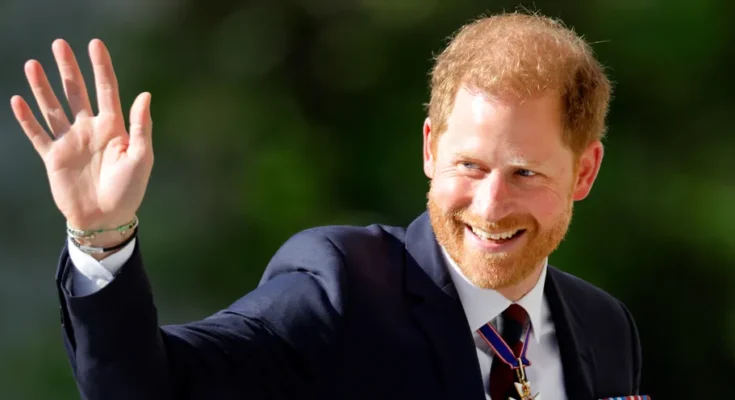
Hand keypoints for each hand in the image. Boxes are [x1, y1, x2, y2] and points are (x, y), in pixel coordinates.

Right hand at [11, 39, 152, 231]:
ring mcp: (70, 142)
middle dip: (68, 68)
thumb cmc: (129, 190)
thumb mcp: (142, 158)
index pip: (107, 90)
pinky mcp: (53, 157)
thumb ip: (141, 126)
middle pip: (77, 92)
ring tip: (33, 64)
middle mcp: (90, 130)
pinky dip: (27, 118)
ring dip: (43, 87)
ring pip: (53, 107)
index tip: (95, 44)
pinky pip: (37, 134)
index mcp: (114, 127)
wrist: (106, 219)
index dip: (101, 67)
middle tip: (59, 44)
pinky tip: (18, 100)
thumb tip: (145, 94)